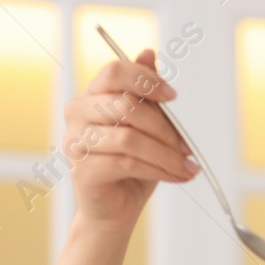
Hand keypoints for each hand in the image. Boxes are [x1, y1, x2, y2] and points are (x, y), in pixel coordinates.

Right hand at [64, 50, 196, 231]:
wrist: (114, 211)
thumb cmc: (130, 167)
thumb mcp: (145, 127)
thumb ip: (145, 93)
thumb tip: (149, 53)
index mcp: (92, 96)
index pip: (114, 72)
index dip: (146, 80)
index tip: (173, 96)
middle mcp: (77, 114)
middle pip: (126, 105)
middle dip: (165, 128)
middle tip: (188, 147)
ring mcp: (75, 142)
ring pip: (129, 138)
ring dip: (166, 154)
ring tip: (187, 167)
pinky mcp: (82, 170)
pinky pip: (126, 163)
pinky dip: (158, 170)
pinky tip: (176, 177)